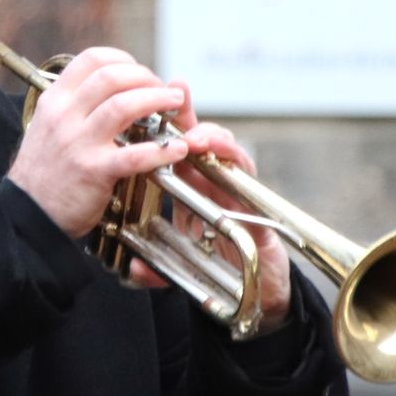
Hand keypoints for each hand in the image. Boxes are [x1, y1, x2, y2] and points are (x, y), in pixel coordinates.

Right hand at [7, 48, 190, 237]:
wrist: (26, 214)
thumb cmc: (43, 173)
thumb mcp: (47, 128)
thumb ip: (73, 107)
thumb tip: (108, 91)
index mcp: (54, 101)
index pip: (91, 59)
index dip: (123, 59)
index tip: (139, 71)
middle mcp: (64, 116)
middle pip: (112, 76)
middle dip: (146, 77)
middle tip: (163, 90)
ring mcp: (78, 143)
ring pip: (124, 106)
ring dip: (157, 100)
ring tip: (175, 104)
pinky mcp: (93, 171)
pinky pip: (134, 154)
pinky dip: (161, 150)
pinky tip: (177, 149)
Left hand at [126, 81, 292, 331]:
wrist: (260, 296)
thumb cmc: (221, 272)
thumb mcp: (179, 271)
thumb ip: (156, 271)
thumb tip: (136, 269)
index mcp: (192, 193)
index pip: (174, 154)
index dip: (162, 129)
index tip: (144, 105)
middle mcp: (214, 186)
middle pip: (200, 142)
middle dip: (187, 117)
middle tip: (175, 98)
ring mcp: (236, 192)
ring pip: (225, 151)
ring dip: (211, 138)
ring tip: (194, 137)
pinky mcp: (256, 204)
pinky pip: (247, 175)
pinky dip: (235, 160)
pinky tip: (221, 153)